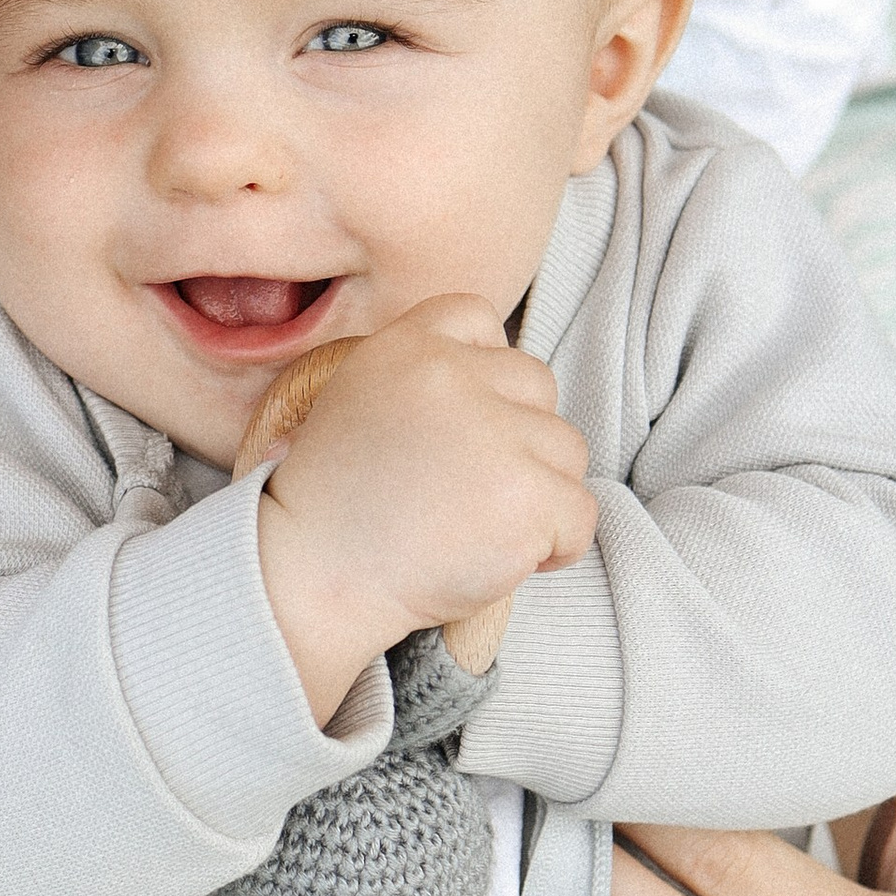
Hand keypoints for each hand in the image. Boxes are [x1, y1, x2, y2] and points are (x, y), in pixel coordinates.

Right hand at [255, 297, 593, 717]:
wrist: (314, 578)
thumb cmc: (334, 509)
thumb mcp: (358, 404)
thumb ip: (424, 381)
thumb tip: (497, 392)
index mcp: (405, 347)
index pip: (479, 318)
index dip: (487, 371)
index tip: (468, 424)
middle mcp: (452, 376)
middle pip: (537, 386)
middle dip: (519, 439)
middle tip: (470, 492)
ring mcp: (495, 434)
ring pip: (567, 449)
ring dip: (540, 493)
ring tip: (480, 529)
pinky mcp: (526, 495)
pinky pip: (580, 515)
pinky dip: (556, 545)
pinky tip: (504, 560)